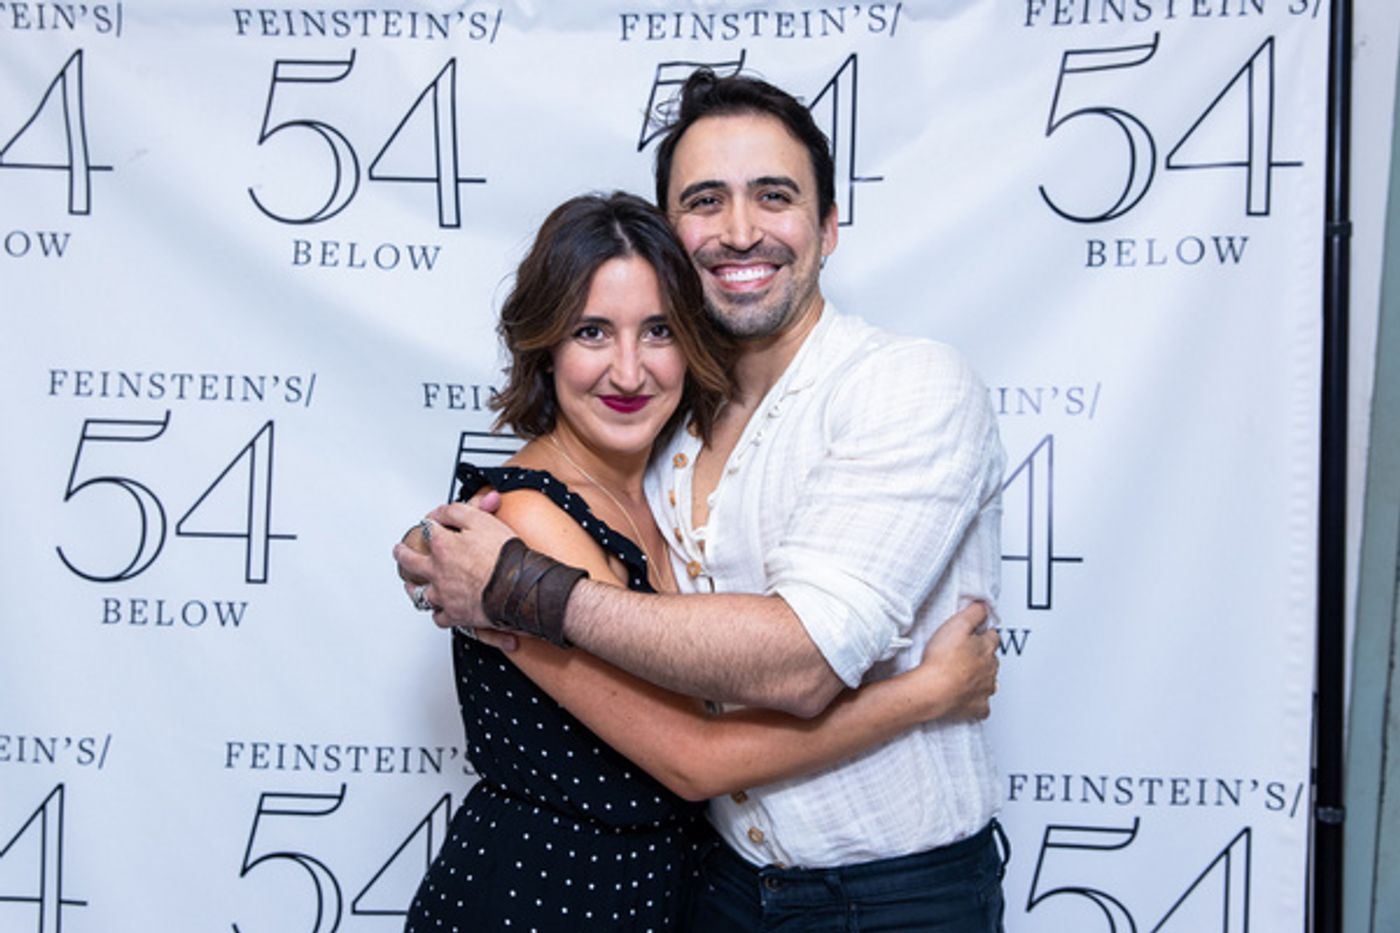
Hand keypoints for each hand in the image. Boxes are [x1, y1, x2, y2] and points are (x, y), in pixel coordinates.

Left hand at [392, 492, 515, 628]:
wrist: (516, 587)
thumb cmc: (503, 555)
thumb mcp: (480, 520)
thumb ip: (456, 512)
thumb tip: (440, 512)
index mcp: (443, 547)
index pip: (428, 530)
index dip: (429, 524)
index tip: (430, 522)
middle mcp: (438, 572)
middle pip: (411, 562)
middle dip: (402, 554)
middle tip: (400, 551)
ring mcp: (444, 595)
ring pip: (419, 594)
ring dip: (413, 588)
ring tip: (410, 585)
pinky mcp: (456, 615)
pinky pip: (439, 618)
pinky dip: (438, 614)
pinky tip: (439, 612)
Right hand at [914, 602, 998, 721]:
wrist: (932, 691)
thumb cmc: (942, 660)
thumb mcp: (957, 624)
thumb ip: (974, 612)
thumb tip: (984, 606)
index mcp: (987, 648)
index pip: (993, 637)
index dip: (983, 634)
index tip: (976, 634)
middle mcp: (990, 669)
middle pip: (992, 659)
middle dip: (982, 656)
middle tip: (965, 654)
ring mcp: (985, 689)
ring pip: (989, 682)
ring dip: (980, 678)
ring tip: (963, 675)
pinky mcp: (978, 708)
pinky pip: (982, 705)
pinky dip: (976, 702)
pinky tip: (966, 697)